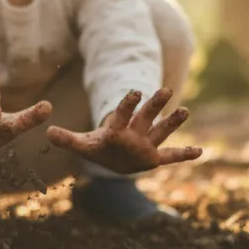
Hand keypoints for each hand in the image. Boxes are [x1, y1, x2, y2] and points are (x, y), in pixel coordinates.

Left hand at [45, 88, 201, 174]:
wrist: (114, 157)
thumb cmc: (99, 148)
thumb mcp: (82, 145)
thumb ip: (67, 139)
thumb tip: (47, 132)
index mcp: (118, 130)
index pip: (122, 115)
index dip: (126, 104)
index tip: (134, 91)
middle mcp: (136, 134)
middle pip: (146, 117)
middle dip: (154, 105)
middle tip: (164, 90)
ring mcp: (147, 144)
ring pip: (161, 131)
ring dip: (172, 122)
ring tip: (185, 110)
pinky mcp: (154, 158)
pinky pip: (171, 156)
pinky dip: (185, 155)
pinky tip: (200, 152)